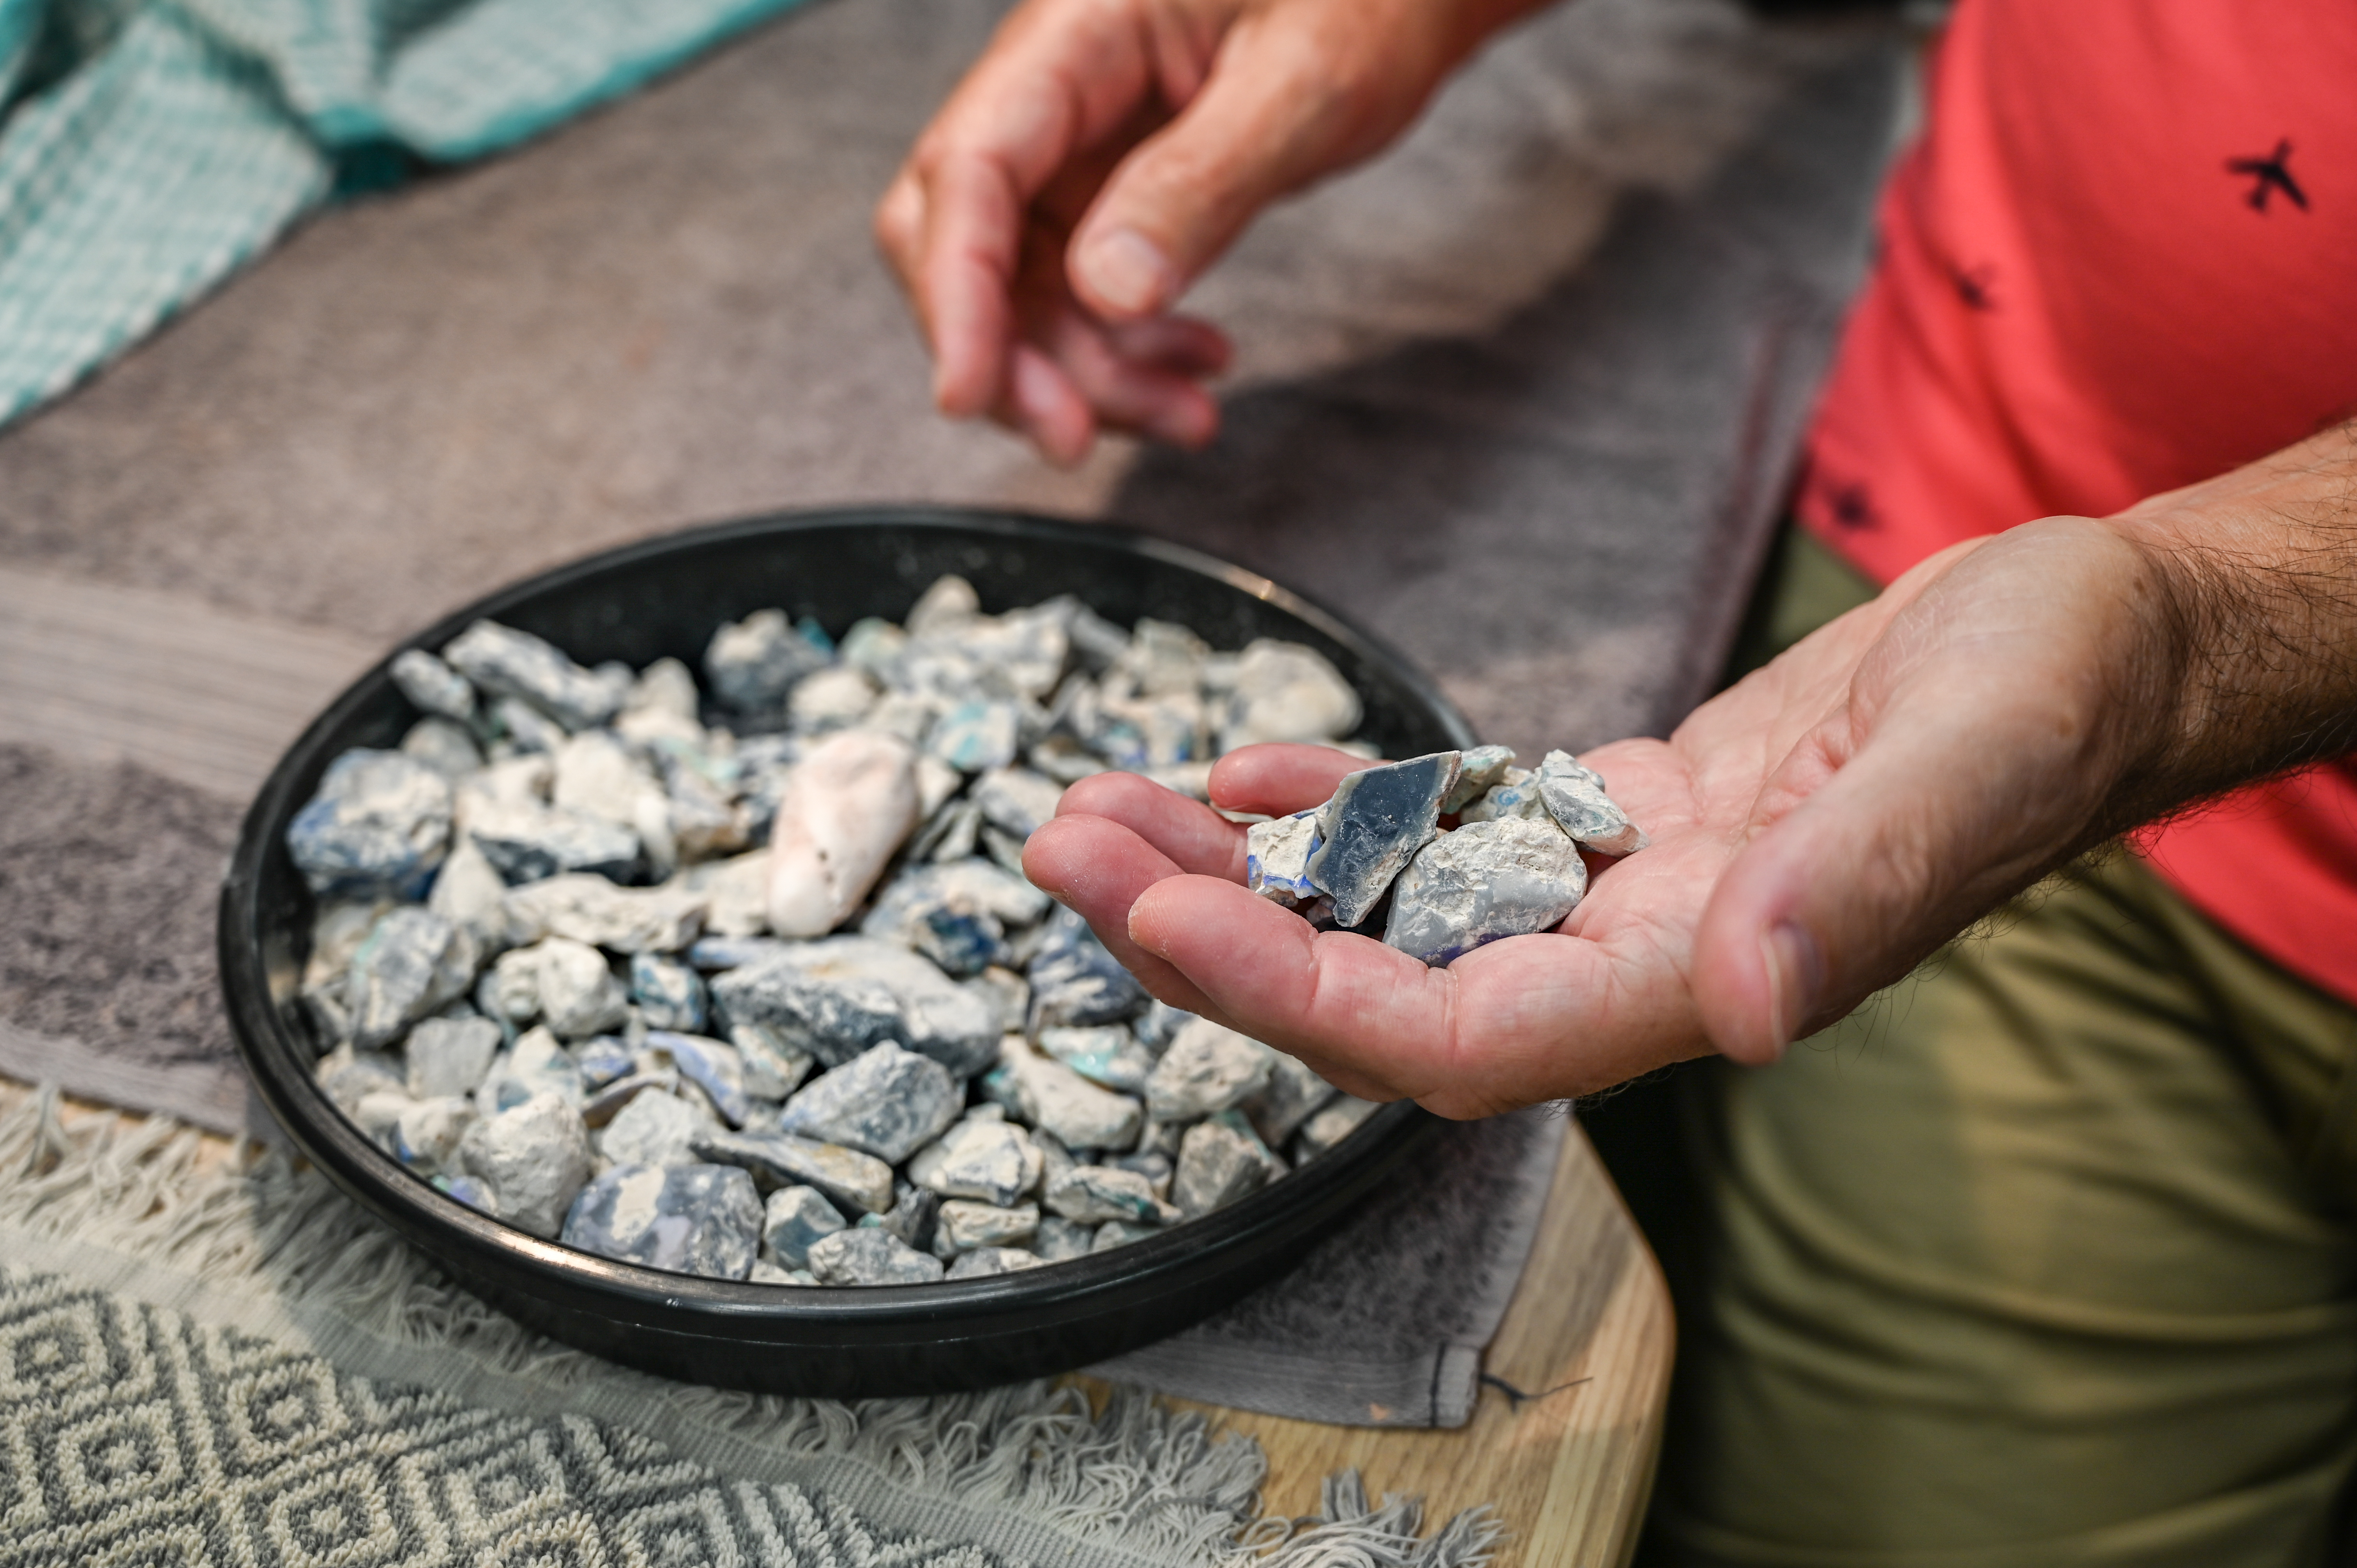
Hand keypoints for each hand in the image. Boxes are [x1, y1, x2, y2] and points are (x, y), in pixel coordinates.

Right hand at [875, 0, 1541, 465]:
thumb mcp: (1307, 83)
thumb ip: (1203, 180)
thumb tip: (1109, 287)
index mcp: (1081, 26)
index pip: (971, 165)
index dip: (956, 292)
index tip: (970, 392)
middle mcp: (1057, 83)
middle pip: (965, 236)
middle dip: (1009, 354)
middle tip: (1078, 439)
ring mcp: (1079, 141)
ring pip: (1023, 284)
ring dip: (1086, 374)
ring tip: (1184, 415)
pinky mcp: (1112, 186)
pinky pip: (1082, 289)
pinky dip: (1125, 352)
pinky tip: (1191, 369)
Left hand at [1025, 518, 2208, 1116]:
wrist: (2090, 644)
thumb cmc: (2059, 689)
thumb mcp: (1979, 755)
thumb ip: (1861, 887)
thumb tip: (1755, 1007)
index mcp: (1705, 976)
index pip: (1456, 1037)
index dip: (1300, 996)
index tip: (1158, 922)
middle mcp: (1640, 959)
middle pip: (1380, 984)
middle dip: (1212, 932)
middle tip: (1061, 851)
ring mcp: (1622, 892)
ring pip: (1392, 906)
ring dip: (1241, 864)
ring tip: (1102, 806)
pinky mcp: (1620, 819)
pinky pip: (1448, 831)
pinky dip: (1343, 801)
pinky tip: (1246, 770)